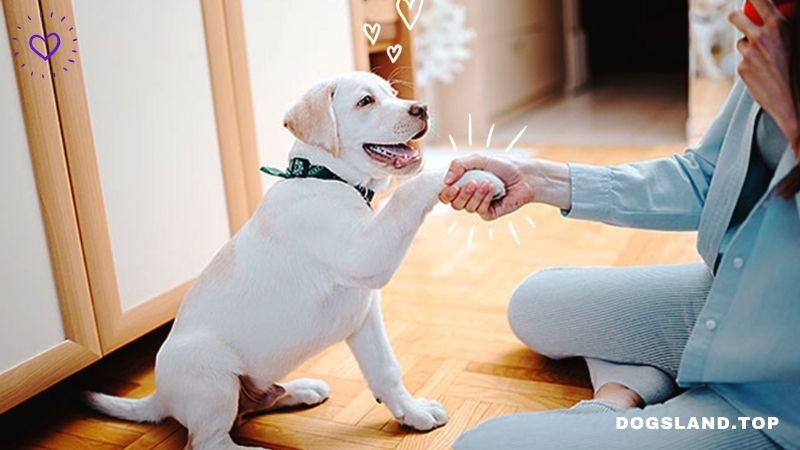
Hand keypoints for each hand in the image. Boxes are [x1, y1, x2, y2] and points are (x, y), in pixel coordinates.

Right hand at [438, 155, 534, 219]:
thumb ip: (458, 165)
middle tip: (472, 183)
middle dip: (462, 194)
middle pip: (454, 204)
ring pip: (467, 207)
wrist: (524, 175)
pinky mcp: (489, 213)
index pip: (445, 195)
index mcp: (463, 184)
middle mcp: (469, 197)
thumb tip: (446, 180)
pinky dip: (485, 199)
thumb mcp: (478, 159)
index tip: (452, 186)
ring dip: (476, 194)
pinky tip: (493, 190)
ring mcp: (479, 206)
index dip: (445, 193)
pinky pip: (480, 211)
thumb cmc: (502, 166)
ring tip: (488, 183)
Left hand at [730, 0, 798, 149]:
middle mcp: (762, 36)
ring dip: (748, 45)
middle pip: (735, 16)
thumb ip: (785, 26)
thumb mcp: (796, 40)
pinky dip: (749, 62)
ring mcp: (750, 52)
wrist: (794, 99)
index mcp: (780, 25)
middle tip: (742, 20)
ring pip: (740, 41)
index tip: (753, 1)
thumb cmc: (798, 69)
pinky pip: (742, 59)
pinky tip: (763, 71)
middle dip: (737, 17)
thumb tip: (781, 13)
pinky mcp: (742, 68)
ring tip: (765, 56)